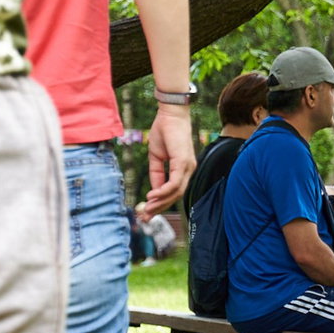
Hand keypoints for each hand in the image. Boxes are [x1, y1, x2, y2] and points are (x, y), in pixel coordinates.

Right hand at [136, 104, 194, 220]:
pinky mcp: (183, 162)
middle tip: (145, 218)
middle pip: (175, 195)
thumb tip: (154, 190)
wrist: (170, 114)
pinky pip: (174, 182)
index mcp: (183, 169)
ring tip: (146, 210)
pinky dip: (163, 191)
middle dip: (159, 208)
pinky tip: (151, 196)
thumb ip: (157, 174)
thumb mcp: (157, 157)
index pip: (173, 192)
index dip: (160, 203)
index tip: (147, 212)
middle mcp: (188, 170)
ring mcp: (188, 166)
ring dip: (160, 202)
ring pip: (175, 192)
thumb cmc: (164, 132)